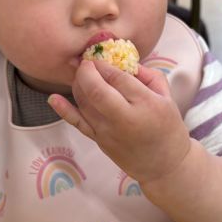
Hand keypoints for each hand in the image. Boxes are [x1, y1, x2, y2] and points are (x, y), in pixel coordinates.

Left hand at [48, 60, 191, 184]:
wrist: (164, 164)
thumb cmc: (168, 127)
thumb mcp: (167, 97)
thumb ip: (148, 75)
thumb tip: (123, 61)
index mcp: (146, 103)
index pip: (118, 78)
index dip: (103, 64)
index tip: (99, 57)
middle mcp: (125, 118)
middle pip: (97, 90)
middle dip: (86, 71)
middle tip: (86, 63)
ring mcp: (109, 131)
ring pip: (85, 102)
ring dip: (78, 84)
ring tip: (82, 75)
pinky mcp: (100, 141)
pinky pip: (78, 124)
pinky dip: (64, 111)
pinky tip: (53, 98)